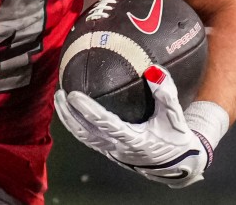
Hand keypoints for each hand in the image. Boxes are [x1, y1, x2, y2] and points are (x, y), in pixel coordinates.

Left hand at [54, 66, 213, 187]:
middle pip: (86, 132)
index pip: (104, 123)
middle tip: (59, 93)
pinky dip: (75, 124)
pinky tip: (70, 111)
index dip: (87, 110)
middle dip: (69, 114)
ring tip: (58, 100)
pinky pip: (87, 138)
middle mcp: (118, 147)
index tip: (73, 95)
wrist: (176, 166)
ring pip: (83, 137)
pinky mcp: (109, 151)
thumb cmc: (175, 139)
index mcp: (133, 139)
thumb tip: (155, 70)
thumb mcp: (176, 118)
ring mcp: (111, 151)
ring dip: (68, 119)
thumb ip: (166, 95)